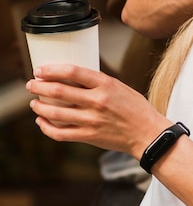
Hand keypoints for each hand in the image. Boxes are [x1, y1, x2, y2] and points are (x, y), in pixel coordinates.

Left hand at [25, 64, 168, 158]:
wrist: (147, 134)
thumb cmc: (137, 110)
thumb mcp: (121, 88)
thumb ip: (99, 84)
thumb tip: (74, 79)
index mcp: (106, 85)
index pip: (73, 72)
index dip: (52, 70)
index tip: (40, 70)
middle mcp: (97, 101)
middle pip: (58, 91)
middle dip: (38, 86)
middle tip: (31, 84)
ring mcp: (92, 120)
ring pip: (54, 112)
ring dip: (39, 106)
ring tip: (34, 103)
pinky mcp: (89, 136)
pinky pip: (60, 133)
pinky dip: (46, 127)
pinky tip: (42, 122)